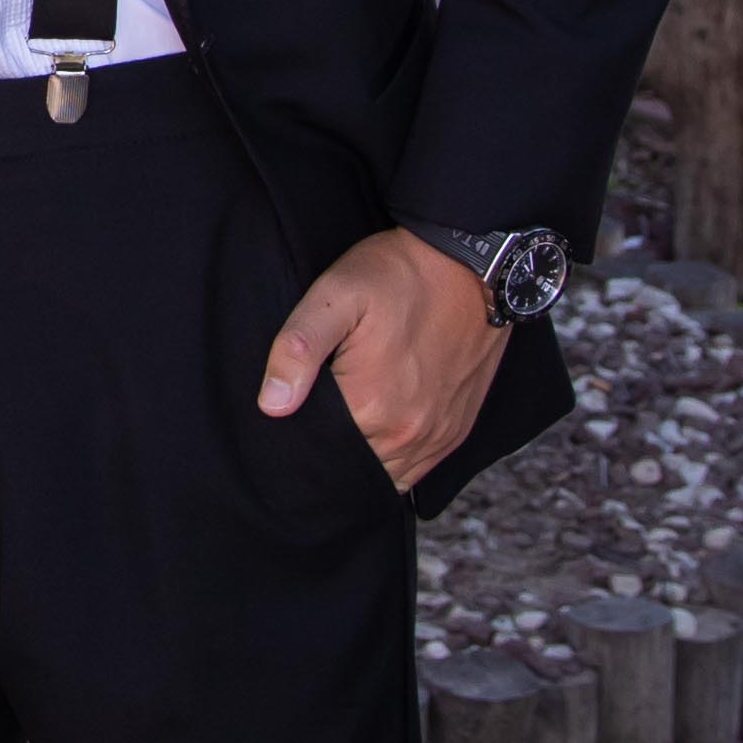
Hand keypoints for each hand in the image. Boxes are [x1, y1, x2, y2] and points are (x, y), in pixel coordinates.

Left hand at [257, 226, 509, 490]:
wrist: (471, 265)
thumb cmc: (398, 275)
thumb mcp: (335, 295)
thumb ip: (298, 349)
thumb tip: (272, 406)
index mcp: (369, 408)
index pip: (316, 454)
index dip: (296, 443)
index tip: (286, 420)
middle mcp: (406, 435)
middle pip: (350, 470)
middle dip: (326, 457)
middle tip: (310, 424)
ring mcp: (435, 437)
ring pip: (383, 478)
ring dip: (361, 465)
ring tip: (340, 434)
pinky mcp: (455, 431)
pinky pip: (415, 472)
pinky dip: (391, 464)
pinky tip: (373, 440)